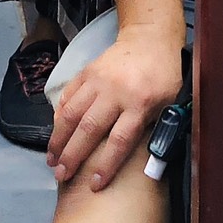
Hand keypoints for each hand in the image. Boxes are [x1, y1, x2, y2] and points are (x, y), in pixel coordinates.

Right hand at [48, 27, 183, 189]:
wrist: (149, 39)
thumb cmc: (162, 76)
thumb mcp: (170, 103)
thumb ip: (157, 129)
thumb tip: (148, 164)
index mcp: (140, 103)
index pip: (120, 140)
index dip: (106, 164)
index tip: (94, 183)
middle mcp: (115, 92)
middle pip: (90, 128)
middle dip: (73, 155)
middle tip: (61, 175)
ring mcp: (98, 80)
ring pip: (73, 113)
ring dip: (59, 138)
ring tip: (51, 158)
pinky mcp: (87, 72)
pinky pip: (68, 95)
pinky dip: (59, 114)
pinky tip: (54, 132)